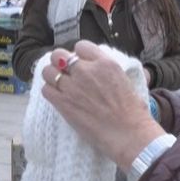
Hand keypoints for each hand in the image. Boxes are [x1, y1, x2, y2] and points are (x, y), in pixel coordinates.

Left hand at [41, 41, 165, 166]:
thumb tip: (104, 71)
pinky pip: (46, 90)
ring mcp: (73, 87)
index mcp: (105, 63)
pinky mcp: (64, 103)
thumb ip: (110, 71)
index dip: (78, 55)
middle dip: (59, 62)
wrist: (128, 134)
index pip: (81, 46)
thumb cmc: (133, 113)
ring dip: (51, 77)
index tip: (79, 63)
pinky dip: (50, 92)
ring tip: (58, 85)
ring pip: (48, 71)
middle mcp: (86, 71)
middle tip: (65, 73)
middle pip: (59, 55)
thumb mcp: (126, 81)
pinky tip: (58, 98)